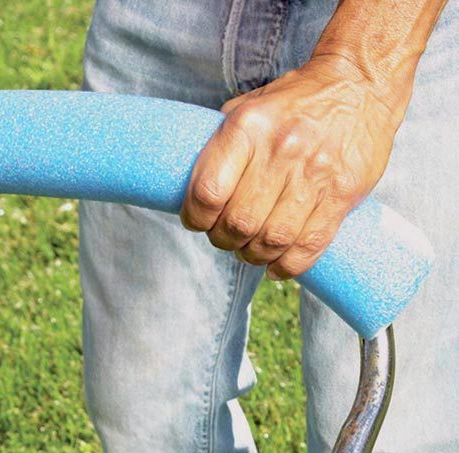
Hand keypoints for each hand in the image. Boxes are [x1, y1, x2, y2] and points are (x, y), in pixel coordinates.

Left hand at [180, 54, 407, 279]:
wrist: (361, 82)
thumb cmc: (295, 101)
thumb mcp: (250, 106)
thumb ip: (222, 145)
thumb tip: (194, 188)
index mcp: (249, 127)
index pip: (207, 193)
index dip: (195, 218)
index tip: (197, 222)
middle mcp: (282, 150)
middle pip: (239, 223)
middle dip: (224, 240)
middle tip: (226, 237)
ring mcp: (315, 174)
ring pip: (272, 240)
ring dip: (253, 255)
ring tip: (250, 250)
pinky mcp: (343, 194)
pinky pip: (309, 245)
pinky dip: (288, 266)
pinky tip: (276, 266)